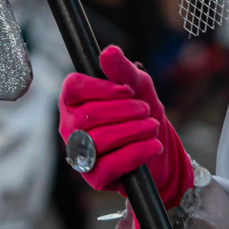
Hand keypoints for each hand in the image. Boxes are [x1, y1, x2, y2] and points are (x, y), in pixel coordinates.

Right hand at [57, 46, 192, 212]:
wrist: (158, 146)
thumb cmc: (141, 112)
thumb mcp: (139, 86)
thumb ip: (123, 70)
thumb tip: (109, 51)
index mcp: (75, 101)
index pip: (73, 87)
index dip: (100, 87)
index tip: (127, 89)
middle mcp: (70, 127)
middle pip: (87, 116)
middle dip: (124, 111)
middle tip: (145, 110)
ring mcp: (80, 153)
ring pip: (97, 140)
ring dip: (132, 131)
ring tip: (152, 126)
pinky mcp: (94, 177)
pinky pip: (108, 166)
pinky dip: (136, 153)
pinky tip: (153, 146)